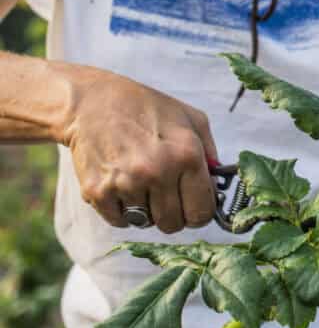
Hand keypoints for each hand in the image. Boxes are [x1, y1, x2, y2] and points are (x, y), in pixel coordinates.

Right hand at [60, 69, 218, 233]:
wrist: (92, 103)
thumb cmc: (147, 109)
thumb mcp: (191, 119)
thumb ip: (211, 153)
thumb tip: (217, 186)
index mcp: (186, 155)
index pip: (202, 212)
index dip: (200, 212)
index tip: (194, 204)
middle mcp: (157, 172)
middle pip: (173, 224)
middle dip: (174, 213)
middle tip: (167, 194)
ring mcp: (125, 184)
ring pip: (146, 223)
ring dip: (147, 209)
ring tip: (143, 182)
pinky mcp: (97, 192)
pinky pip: (120, 221)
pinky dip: (123, 210)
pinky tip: (123, 185)